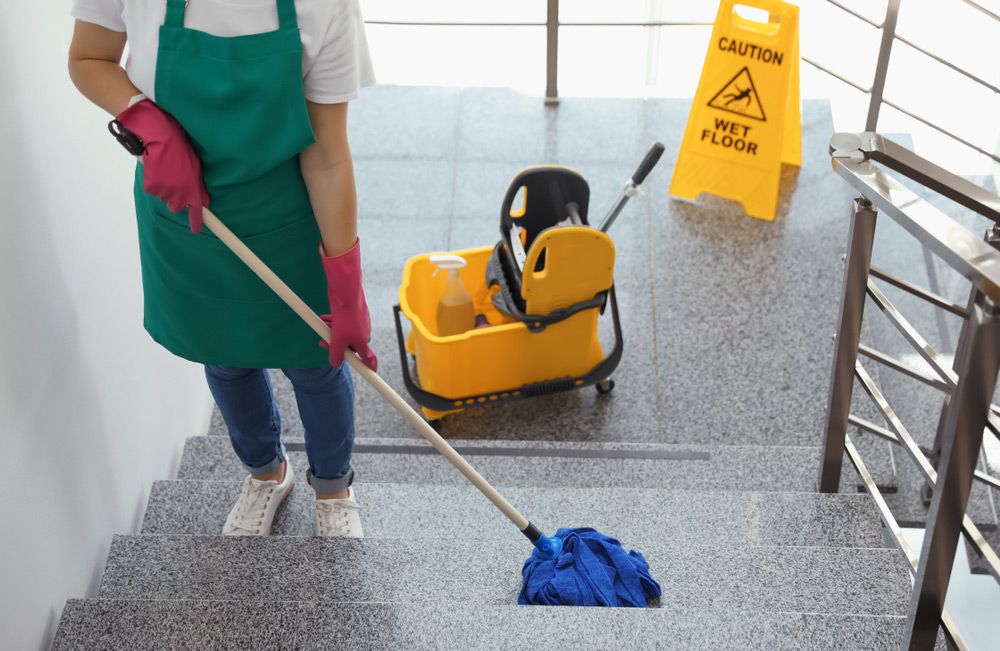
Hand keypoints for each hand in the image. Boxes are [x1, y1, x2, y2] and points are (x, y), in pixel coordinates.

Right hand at [115, 99, 209, 232]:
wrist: (160, 135)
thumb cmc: (179, 146)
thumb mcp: (194, 165)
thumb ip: (198, 186)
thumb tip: (205, 201)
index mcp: (193, 188)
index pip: (196, 212)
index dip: (196, 222)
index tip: (196, 230)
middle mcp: (180, 194)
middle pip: (175, 206)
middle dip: (175, 198)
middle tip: (173, 179)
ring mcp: (166, 191)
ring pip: (163, 196)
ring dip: (163, 185)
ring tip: (164, 167)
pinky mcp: (151, 186)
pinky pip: (152, 188)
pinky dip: (152, 179)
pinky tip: (154, 166)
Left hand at [318, 238, 377, 371]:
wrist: (346, 293)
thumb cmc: (345, 318)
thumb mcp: (337, 341)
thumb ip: (336, 355)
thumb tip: (335, 364)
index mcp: (363, 341)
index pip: (368, 358)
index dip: (370, 366)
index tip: (373, 372)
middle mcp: (363, 333)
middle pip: (349, 345)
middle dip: (335, 344)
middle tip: (323, 342)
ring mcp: (358, 322)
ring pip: (343, 333)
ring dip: (332, 332)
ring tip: (324, 325)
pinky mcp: (352, 313)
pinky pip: (342, 322)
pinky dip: (333, 322)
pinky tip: (325, 318)